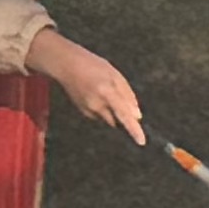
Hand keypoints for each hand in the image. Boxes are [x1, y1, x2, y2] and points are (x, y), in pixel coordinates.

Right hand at [25, 27, 145, 145]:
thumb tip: (137, 117)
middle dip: (122, 115)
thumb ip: (128, 95)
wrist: (67, 66)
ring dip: (111, 110)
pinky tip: (93, 93)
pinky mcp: (83, 112)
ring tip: (101, 90)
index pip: (124, 114)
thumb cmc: (94, 66)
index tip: (141, 142)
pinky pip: (99, 115)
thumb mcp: (115, 75)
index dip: (133, 129)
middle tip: (115, 96)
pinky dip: (102, 108)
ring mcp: (88, 110)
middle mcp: (97, 105)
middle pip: (117, 119)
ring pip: (109, 118)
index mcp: (107, 92)